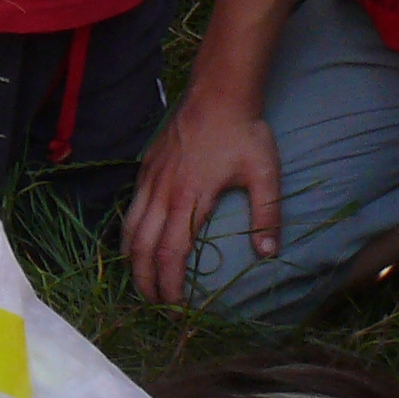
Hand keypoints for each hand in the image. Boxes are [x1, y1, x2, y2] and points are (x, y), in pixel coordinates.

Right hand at [125, 76, 283, 304]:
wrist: (219, 91)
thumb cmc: (244, 132)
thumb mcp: (265, 173)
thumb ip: (267, 215)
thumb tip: (268, 254)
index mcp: (190, 198)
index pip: (170, 253)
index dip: (168, 284)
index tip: (175, 306)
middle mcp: (163, 191)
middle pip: (142, 247)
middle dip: (144, 280)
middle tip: (154, 303)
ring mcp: (150, 178)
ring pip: (129, 227)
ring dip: (131, 259)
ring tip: (140, 279)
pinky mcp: (146, 166)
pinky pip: (130, 206)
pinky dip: (129, 232)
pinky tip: (138, 242)